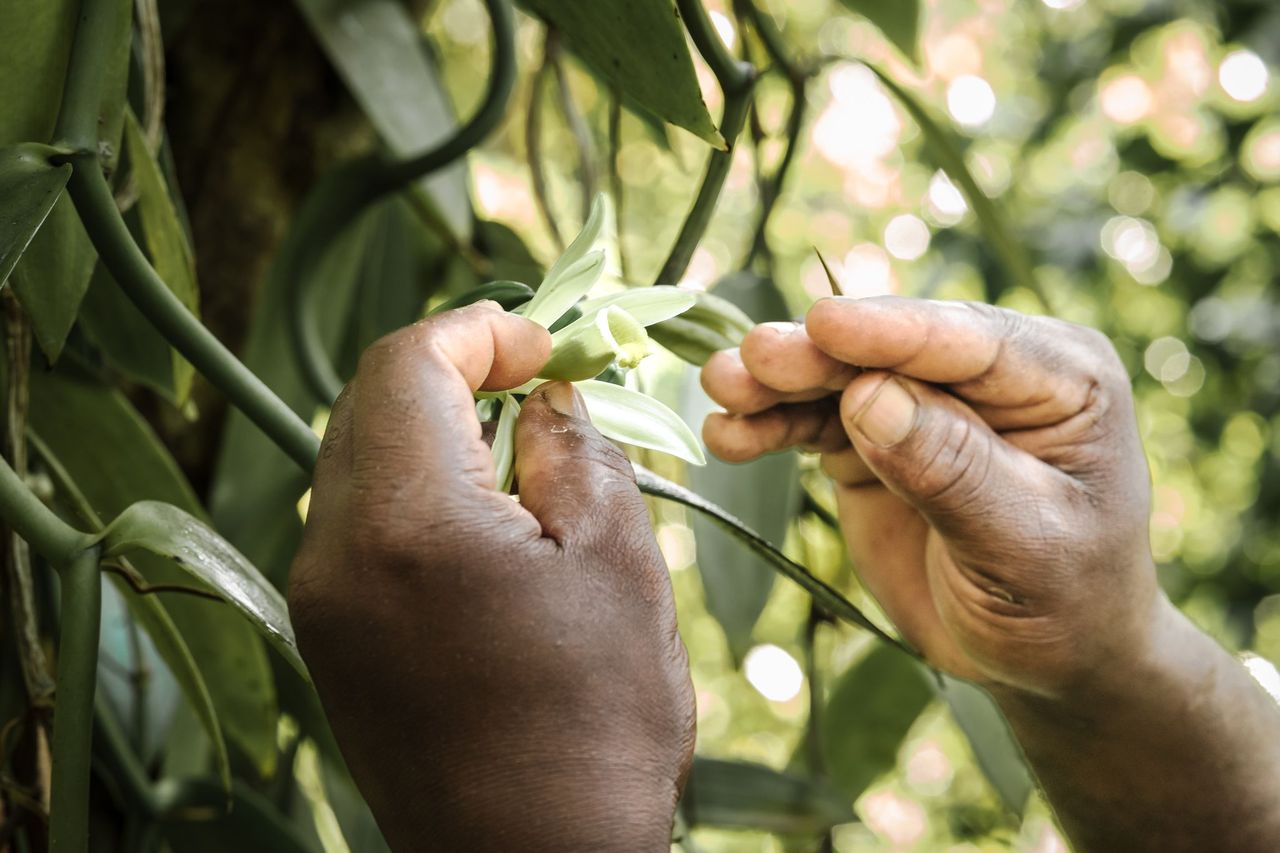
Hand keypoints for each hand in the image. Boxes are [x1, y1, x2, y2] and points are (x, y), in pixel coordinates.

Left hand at [289, 303, 694, 851]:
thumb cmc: (595, 724)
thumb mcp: (617, 560)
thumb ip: (575, 449)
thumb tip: (546, 398)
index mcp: (405, 523)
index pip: (407, 363)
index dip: (479, 330)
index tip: (546, 344)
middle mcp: (334, 554)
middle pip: (369, 403)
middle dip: (455, 371)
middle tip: (537, 383)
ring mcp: (322, 602)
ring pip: (360, 459)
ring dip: (435, 429)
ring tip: (520, 452)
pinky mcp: (331, 639)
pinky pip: (359, 522)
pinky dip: (416, 489)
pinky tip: (485, 518)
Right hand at [701, 296, 1158, 697]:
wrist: (1047, 661)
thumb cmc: (1064, 603)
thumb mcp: (1023, 545)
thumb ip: (952, 470)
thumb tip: (868, 396)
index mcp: (1059, 379)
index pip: (967, 340)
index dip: (890, 331)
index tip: (821, 324)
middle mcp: (986, 375)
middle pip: (888, 349)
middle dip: (816, 354)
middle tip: (751, 361)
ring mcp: (925, 403)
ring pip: (839, 378)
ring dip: (777, 385)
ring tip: (722, 391)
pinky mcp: (875, 438)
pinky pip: (815, 421)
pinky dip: (770, 425)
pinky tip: (729, 434)